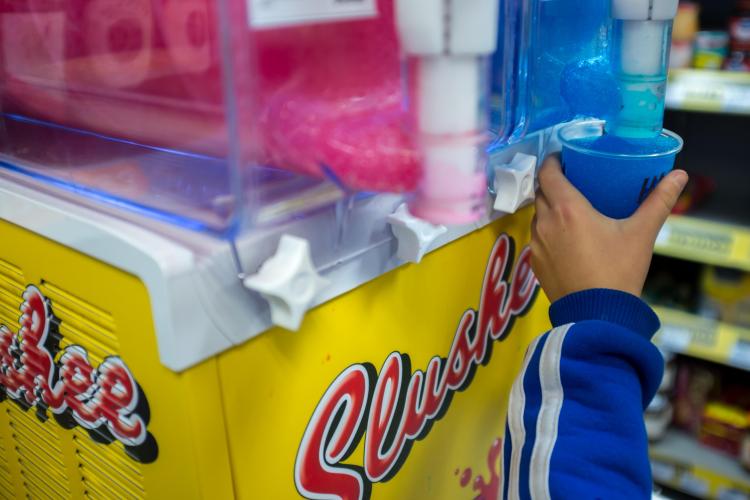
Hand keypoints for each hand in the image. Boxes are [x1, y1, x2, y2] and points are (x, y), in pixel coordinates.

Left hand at [531, 156, 687, 302]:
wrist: (598, 315)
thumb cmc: (618, 271)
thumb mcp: (641, 233)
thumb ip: (659, 201)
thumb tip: (679, 176)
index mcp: (567, 209)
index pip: (548, 173)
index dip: (553, 161)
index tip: (564, 157)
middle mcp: (546, 223)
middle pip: (541, 192)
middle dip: (553, 183)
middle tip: (573, 181)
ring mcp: (537, 244)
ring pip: (537, 215)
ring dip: (548, 208)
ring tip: (569, 209)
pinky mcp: (535, 263)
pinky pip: (537, 238)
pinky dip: (547, 231)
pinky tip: (565, 238)